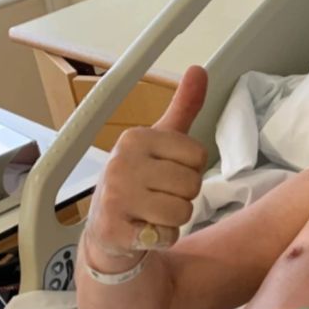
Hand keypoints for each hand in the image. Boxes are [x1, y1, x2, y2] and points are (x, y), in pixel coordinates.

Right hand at [85, 65, 208, 268]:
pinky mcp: (115, 229)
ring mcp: (114, 196)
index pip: (197, 155)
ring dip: (174, 219)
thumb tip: (199, 70)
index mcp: (136, 138)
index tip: (167, 174)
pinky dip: (162, 238)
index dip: (191, 170)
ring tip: (152, 213)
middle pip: (192, 184)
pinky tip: (143, 230)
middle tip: (158, 197)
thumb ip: (183, 108)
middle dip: (183, 197)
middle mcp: (121, 162)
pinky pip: (167, 235)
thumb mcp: (162, 142)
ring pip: (182, 211)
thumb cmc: (139, 183)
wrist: (108, 231)